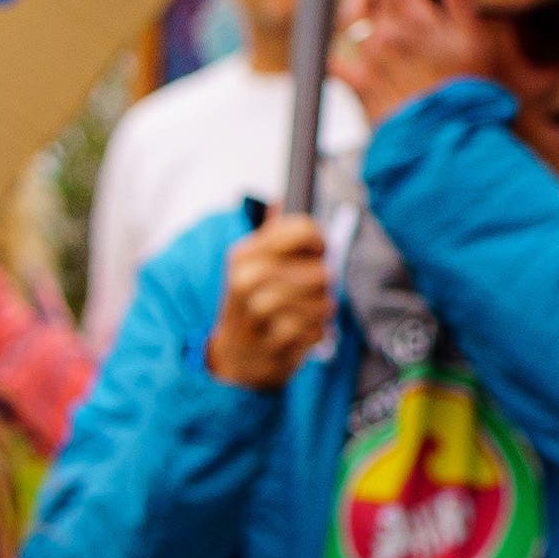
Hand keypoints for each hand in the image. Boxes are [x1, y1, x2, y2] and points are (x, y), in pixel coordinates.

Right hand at [206, 211, 334, 394]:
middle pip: (319, 272)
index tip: (315, 253)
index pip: (303, 230)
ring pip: (321, 303)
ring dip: (322, 309)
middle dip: (323, 283)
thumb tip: (280, 200)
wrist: (235, 357)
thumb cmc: (252, 304)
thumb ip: (271, 235)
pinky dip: (317, 332)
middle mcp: (245, 282)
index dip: (319, 242)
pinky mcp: (271, 345)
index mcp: (243, 255)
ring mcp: (257, 316)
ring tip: (308, 311)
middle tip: (312, 289)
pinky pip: (317, 331)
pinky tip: (302, 331)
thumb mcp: (251, 265)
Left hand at [325, 0, 484, 121]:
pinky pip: (336, 64)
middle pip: (367, 2)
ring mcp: (371, 61)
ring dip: (353, 15)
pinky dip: (332, 54)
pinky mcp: (360, 88)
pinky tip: (333, 52)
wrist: (445, 135)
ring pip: (351, 27)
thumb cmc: (469, 88)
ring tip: (360, 12)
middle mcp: (389, 36)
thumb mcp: (477, 43)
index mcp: (418, 21)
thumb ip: (464, 5)